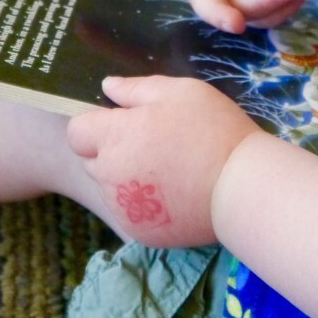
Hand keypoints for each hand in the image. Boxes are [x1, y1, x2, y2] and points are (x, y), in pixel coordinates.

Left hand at [66, 76, 260, 247]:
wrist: (241, 186)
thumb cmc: (211, 129)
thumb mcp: (178, 92)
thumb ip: (135, 89)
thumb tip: (107, 86)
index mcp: (114, 137)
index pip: (77, 132)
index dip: (96, 125)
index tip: (123, 124)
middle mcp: (109, 175)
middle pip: (91, 161)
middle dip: (109, 151)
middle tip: (149, 144)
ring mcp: (123, 207)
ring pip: (109, 188)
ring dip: (124, 178)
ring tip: (165, 170)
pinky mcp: (139, 231)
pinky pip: (129, 212)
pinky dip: (142, 204)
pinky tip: (172, 194)